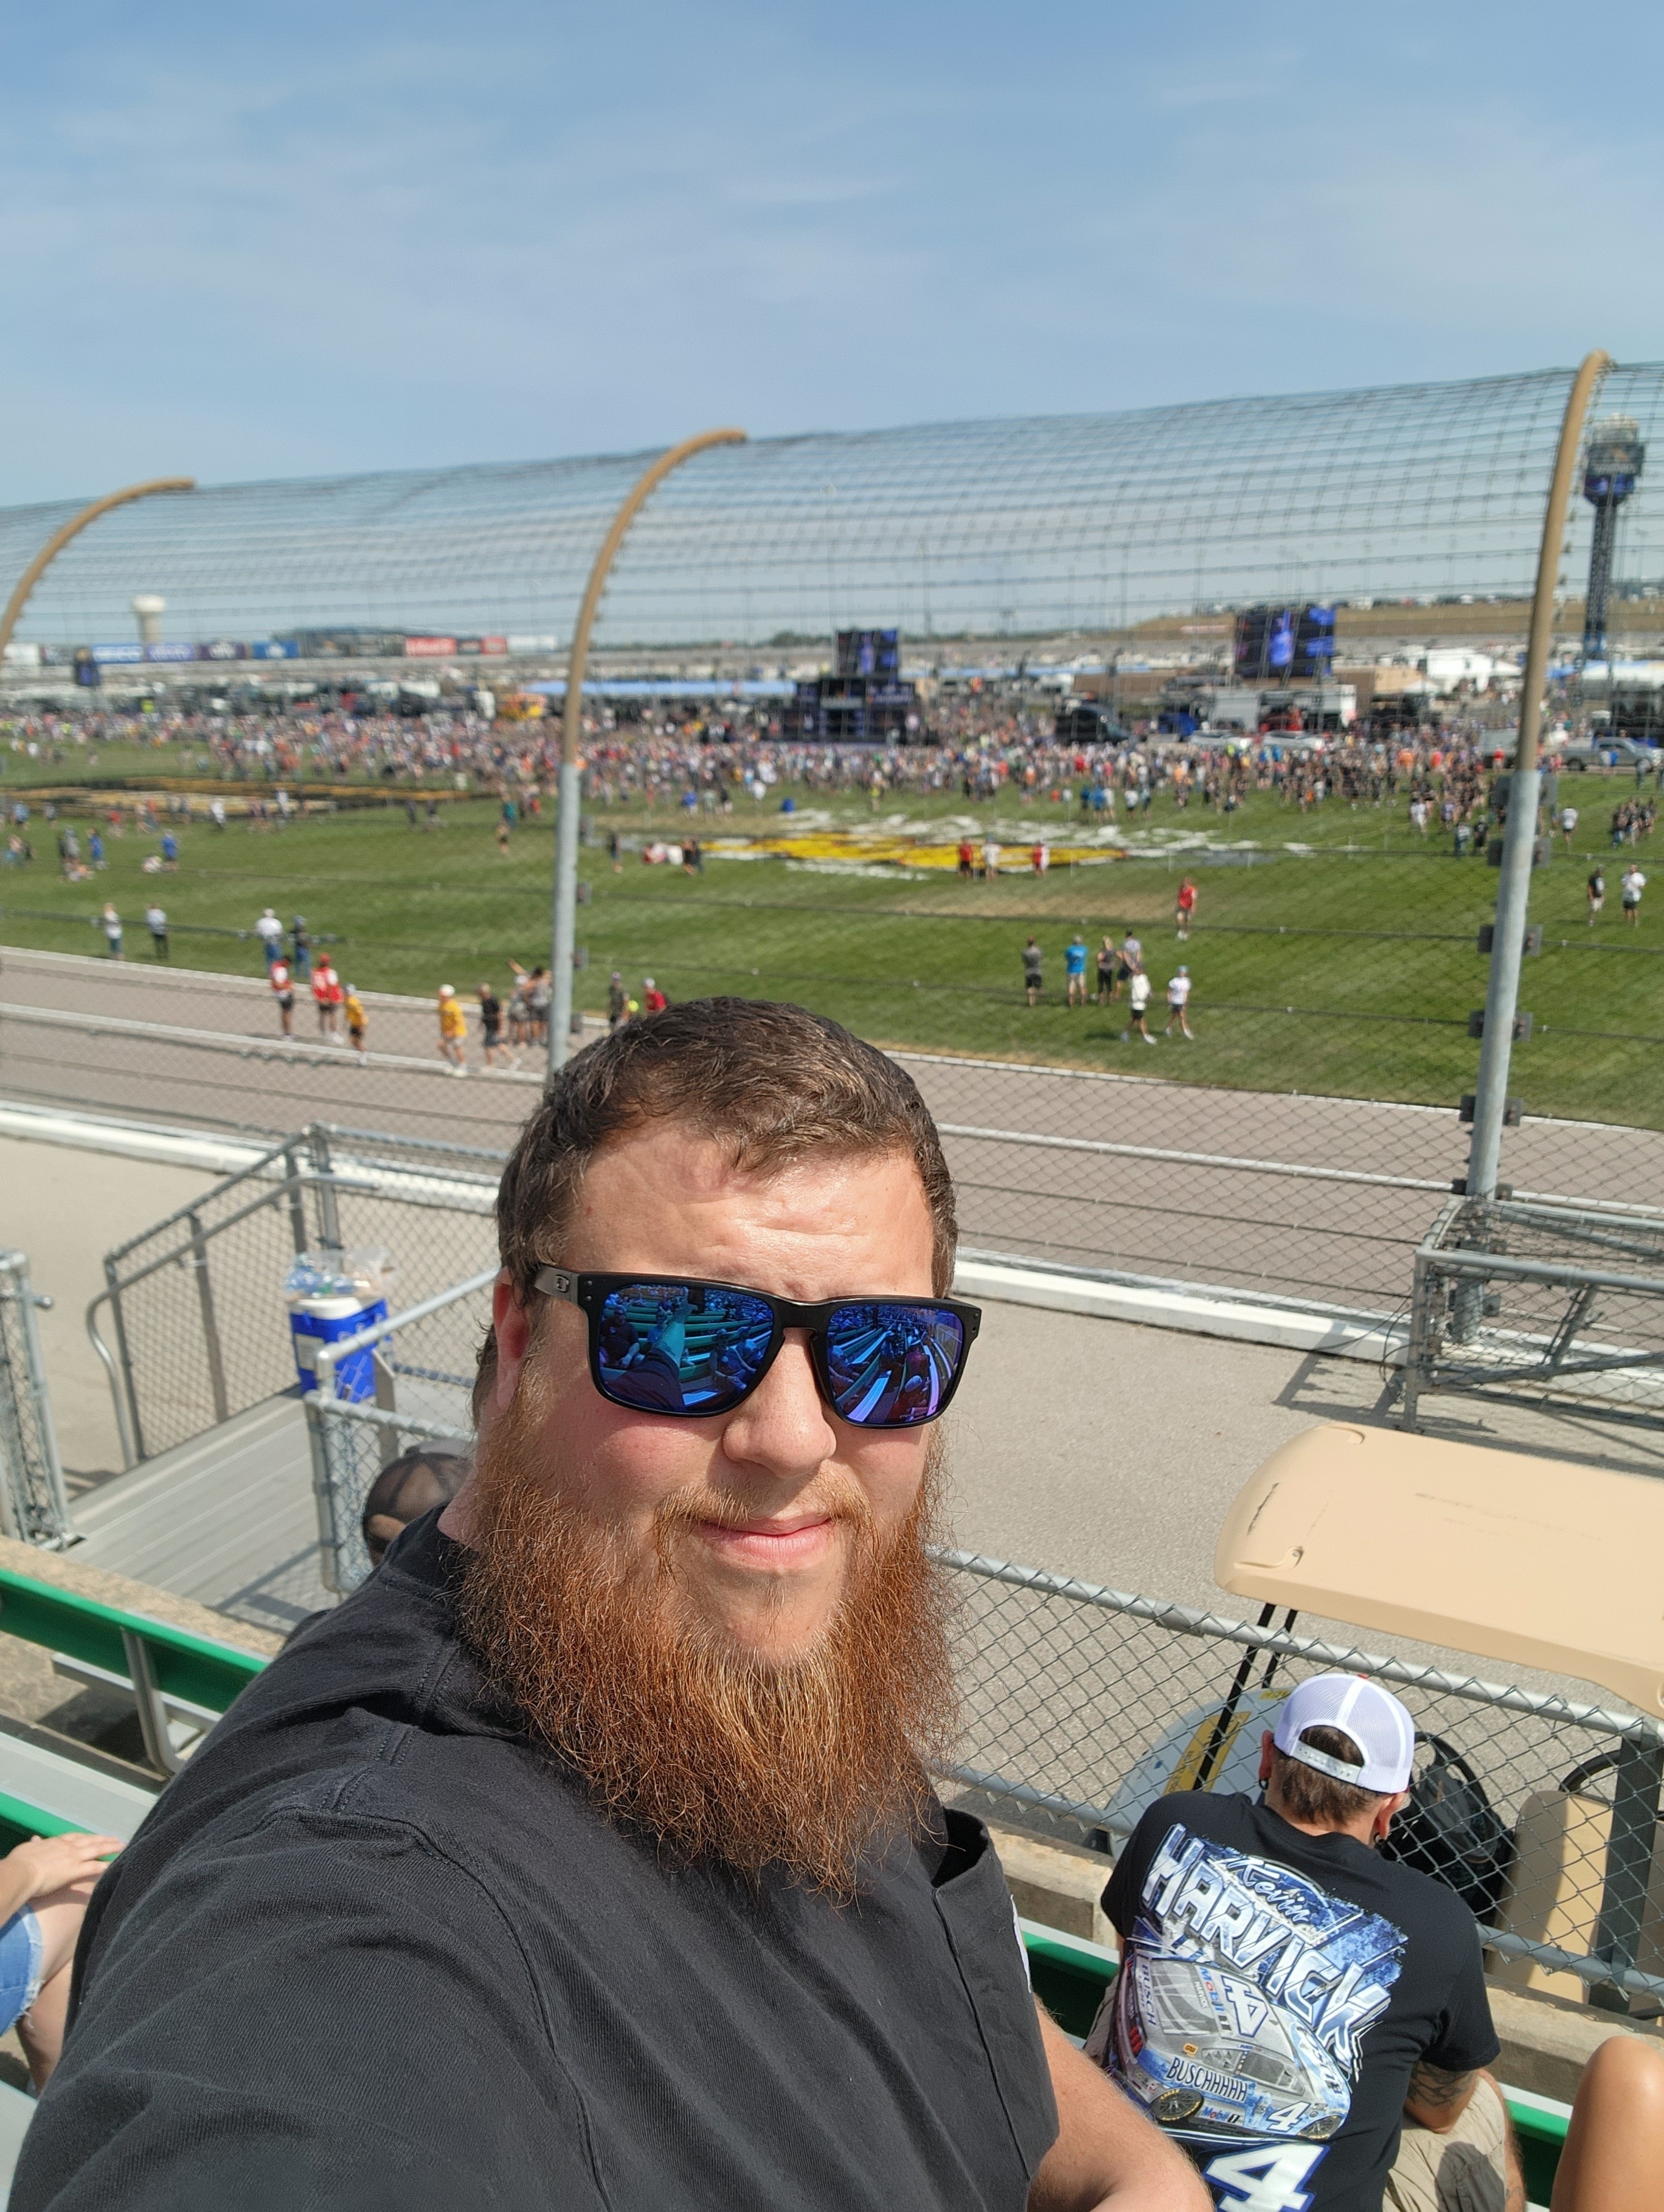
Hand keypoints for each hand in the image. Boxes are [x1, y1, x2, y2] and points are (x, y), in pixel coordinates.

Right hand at [5, 1831, 122, 1902]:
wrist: (22, 1871)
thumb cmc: (22, 1860)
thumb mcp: (28, 1848)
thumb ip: (35, 1844)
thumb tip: (35, 1839)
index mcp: (56, 1842)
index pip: (75, 1837)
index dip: (87, 1836)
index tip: (95, 1836)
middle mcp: (68, 1847)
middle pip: (90, 1840)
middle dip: (104, 1839)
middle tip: (116, 1839)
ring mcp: (73, 1857)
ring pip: (96, 1850)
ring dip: (110, 1848)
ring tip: (121, 1847)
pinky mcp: (74, 1870)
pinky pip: (93, 1867)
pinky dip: (104, 1865)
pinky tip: (113, 1865)